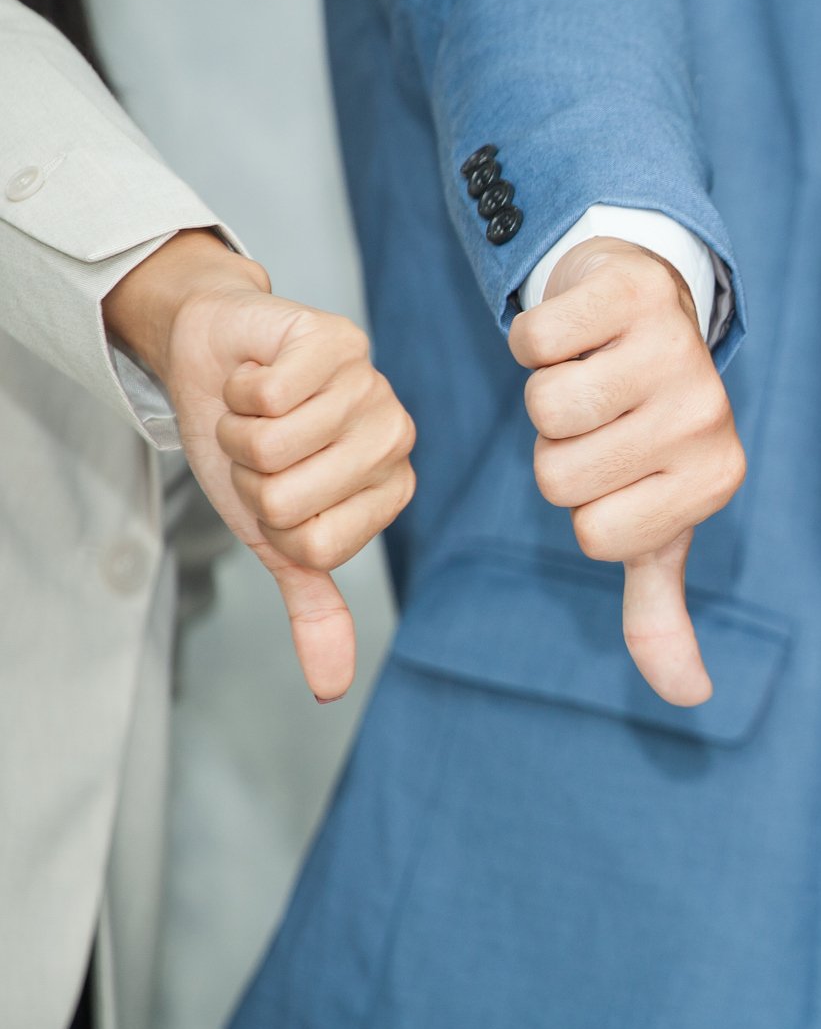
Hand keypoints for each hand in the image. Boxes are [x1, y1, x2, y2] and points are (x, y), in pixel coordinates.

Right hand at [104, 230, 416, 701]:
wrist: (216, 359)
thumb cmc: (252, 445)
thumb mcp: (275, 538)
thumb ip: (312, 606)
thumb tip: (331, 688)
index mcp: (389, 490)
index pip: (312, 546)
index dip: (267, 522)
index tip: (273, 489)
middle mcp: (394, 437)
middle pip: (288, 500)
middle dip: (248, 476)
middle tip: (260, 444)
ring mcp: (372, 385)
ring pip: (272, 446)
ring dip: (237, 431)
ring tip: (256, 410)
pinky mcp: (337, 340)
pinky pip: (264, 397)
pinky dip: (236, 390)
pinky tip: (257, 374)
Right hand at [510, 236, 741, 705]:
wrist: (652, 310)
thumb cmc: (643, 429)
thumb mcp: (656, 523)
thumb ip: (661, 610)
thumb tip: (689, 698)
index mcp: (714, 481)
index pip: (593, 535)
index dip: (582, 504)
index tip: (617, 466)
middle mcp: (707, 418)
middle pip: (559, 475)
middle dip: (559, 449)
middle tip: (602, 416)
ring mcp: (676, 351)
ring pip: (544, 409)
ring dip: (545, 392)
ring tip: (591, 374)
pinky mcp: (634, 293)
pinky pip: (535, 340)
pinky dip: (535, 337)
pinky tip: (579, 331)